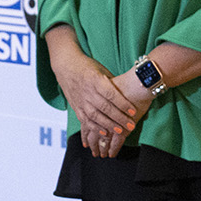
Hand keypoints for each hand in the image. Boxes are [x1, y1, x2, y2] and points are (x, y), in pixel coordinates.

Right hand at [47, 38, 136, 156]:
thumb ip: (112, 83)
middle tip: (131, 125)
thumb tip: (128, 94)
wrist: (66, 66)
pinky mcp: (76, 107)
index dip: (123, 104)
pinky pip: (85, 120)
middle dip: (119, 118)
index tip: (133, 111)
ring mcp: (80, 100)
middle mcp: (87, 91)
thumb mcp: (102, 70)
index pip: (111, 94)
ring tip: (120, 131)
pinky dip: (95, 128)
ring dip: (109, 125)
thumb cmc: (88, 67)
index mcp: (95, 80)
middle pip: (105, 107)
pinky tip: (104, 133)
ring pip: (95, 116)